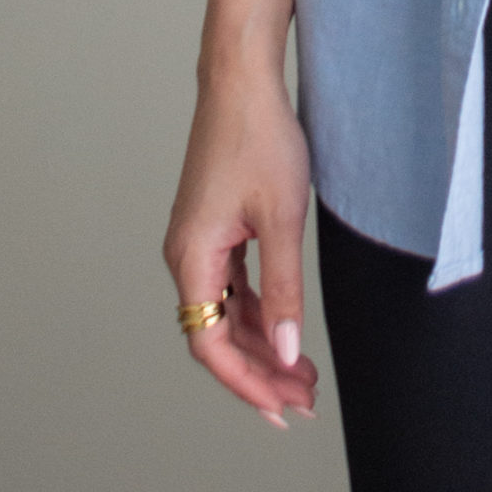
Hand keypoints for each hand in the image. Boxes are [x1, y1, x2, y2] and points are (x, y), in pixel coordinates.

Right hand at [163, 71, 318, 426]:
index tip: (282, 408)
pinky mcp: (216, 227)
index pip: (210, 343)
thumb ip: (285, 286)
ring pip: (227, 312)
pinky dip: (260, 310)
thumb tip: (289, 349)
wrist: (243, 83)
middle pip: (219, 334)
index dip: (247, 382)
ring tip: (303, 375)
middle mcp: (187, 255)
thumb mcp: (283, 216)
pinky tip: (285, 327)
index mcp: (193, 257)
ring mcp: (200, 242)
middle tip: (305, 400)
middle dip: (261, 371)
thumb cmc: (262, 138)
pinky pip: (233, 286)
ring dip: (263, 343)